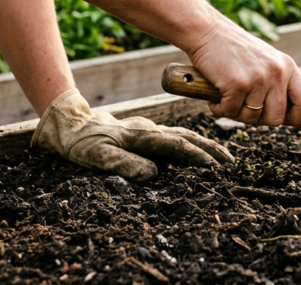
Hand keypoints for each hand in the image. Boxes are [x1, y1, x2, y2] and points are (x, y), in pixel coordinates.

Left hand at [32, 89, 233, 182]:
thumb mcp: (96, 156)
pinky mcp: (147, 133)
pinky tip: (201, 149)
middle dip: (211, 150)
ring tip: (224, 157)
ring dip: (206, 146)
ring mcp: (150, 130)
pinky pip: (176, 137)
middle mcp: (150, 131)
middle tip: (231, 163)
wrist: (69, 124)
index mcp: (142, 136)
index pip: (176, 146)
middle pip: (187, 138)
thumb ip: (124, 164)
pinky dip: (193, 143)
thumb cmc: (81, 143)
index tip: (216, 169)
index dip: (197, 158)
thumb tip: (154, 176)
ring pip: (184, 136)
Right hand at [185, 19, 300, 125]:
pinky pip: (230, 112)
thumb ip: (278, 83)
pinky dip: (220, 108)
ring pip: (251, 118)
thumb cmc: (233, 49)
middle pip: (276, 119)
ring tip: (227, 96)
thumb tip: (286, 116)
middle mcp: (277, 72)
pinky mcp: (237, 83)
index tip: (282, 120)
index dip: (296, 118)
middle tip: (243, 106)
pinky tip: (215, 94)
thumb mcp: (266, 60)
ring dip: (235, 113)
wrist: (207, 31)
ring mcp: (258, 78)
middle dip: (258, 119)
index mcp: (288, 67)